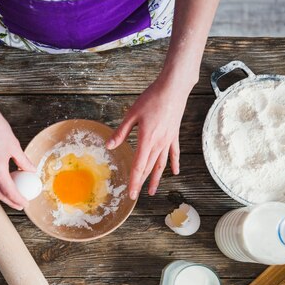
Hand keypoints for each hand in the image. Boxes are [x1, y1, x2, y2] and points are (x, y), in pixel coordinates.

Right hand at [0, 102, 35, 209]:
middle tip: (19, 205)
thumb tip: (31, 171)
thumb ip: (23, 161)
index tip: (25, 204)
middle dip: (9, 201)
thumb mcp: (14, 145)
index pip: (9, 191)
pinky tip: (1, 184)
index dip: (18, 199)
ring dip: (0, 195)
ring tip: (11, 196)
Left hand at [107, 77, 188, 198]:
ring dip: (157, 178)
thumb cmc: (151, 99)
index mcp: (146, 139)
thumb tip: (109, 146)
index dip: (134, 181)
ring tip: (153, 191)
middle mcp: (159, 144)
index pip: (139, 166)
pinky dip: (174, 163)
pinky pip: (174, 153)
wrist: (173, 88)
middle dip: (142, 183)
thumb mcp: (132, 115)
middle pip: (149, 168)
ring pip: (161, 164)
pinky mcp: (174, 135)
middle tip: (136, 195)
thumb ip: (121, 132)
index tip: (131, 194)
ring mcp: (168, 141)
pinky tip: (175, 172)